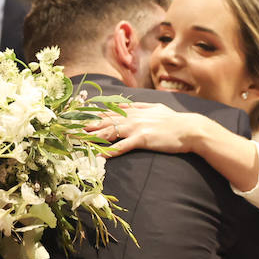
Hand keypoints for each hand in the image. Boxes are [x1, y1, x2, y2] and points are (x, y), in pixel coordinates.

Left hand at [85, 102, 207, 156]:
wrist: (190, 129)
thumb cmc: (174, 121)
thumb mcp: (155, 108)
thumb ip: (139, 105)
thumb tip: (125, 103)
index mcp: (135, 110)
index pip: (108, 111)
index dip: (91, 115)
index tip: (76, 118)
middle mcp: (132, 117)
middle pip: (104, 121)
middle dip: (85, 126)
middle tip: (69, 130)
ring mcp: (137, 127)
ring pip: (109, 131)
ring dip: (92, 137)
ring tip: (78, 142)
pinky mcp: (142, 139)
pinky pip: (122, 146)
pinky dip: (109, 151)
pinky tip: (99, 156)